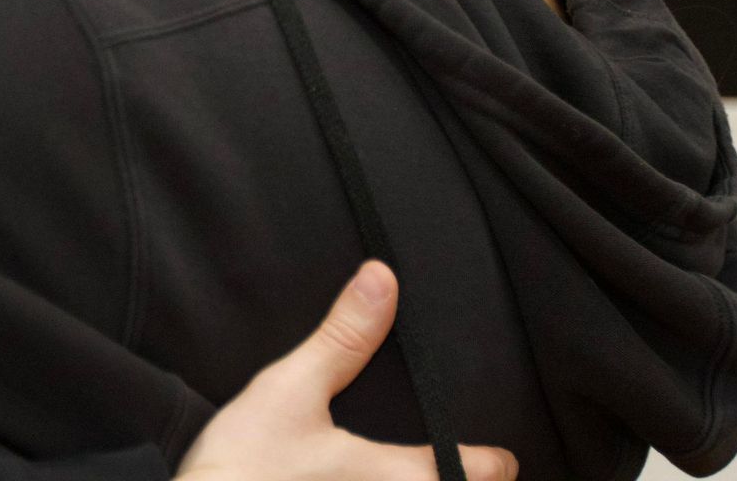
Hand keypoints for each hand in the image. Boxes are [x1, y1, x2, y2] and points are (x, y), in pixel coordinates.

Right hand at [177, 262, 516, 480]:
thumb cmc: (245, 470)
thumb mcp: (289, 391)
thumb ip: (342, 338)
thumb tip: (383, 277)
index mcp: (406, 480)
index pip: (487, 473)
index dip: (491, 456)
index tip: (491, 447)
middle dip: (452, 476)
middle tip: (444, 456)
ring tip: (390, 469)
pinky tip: (347, 480)